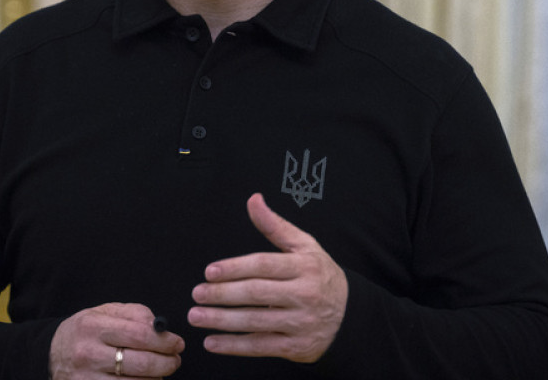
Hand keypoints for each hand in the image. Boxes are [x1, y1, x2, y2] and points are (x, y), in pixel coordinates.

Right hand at [49, 303, 183, 378]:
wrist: (52, 354)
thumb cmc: (86, 331)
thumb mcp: (104, 312)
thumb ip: (135, 314)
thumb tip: (161, 328)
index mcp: (93, 327)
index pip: (139, 335)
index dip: (165, 341)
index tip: (177, 343)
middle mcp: (88, 354)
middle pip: (141, 363)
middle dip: (167, 363)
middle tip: (175, 360)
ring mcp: (87, 379)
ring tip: (160, 372)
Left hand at [188, 193, 347, 362]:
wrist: (350, 316)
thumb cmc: (321, 276)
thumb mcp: (305, 246)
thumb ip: (275, 225)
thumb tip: (253, 200)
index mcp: (304, 267)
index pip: (264, 265)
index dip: (234, 268)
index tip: (210, 272)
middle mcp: (304, 294)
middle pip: (256, 293)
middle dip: (222, 294)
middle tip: (197, 293)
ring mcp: (300, 323)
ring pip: (255, 321)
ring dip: (221, 320)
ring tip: (196, 316)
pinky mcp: (295, 347)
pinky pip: (260, 346)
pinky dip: (233, 346)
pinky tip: (212, 342)